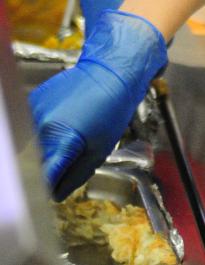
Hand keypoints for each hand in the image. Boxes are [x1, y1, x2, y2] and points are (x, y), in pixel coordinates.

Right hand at [29, 10, 166, 199]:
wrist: (111, 70)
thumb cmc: (112, 109)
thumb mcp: (100, 150)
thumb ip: (74, 177)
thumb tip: (55, 194)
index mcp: (61, 142)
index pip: (42, 179)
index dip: (47, 189)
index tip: (52, 191)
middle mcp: (42, 127)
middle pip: (34, 163)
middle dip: (46, 169)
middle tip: (64, 164)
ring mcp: (34, 111)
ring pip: (31, 145)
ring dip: (43, 150)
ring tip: (68, 138)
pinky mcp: (33, 100)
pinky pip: (31, 125)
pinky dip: (42, 131)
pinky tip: (62, 122)